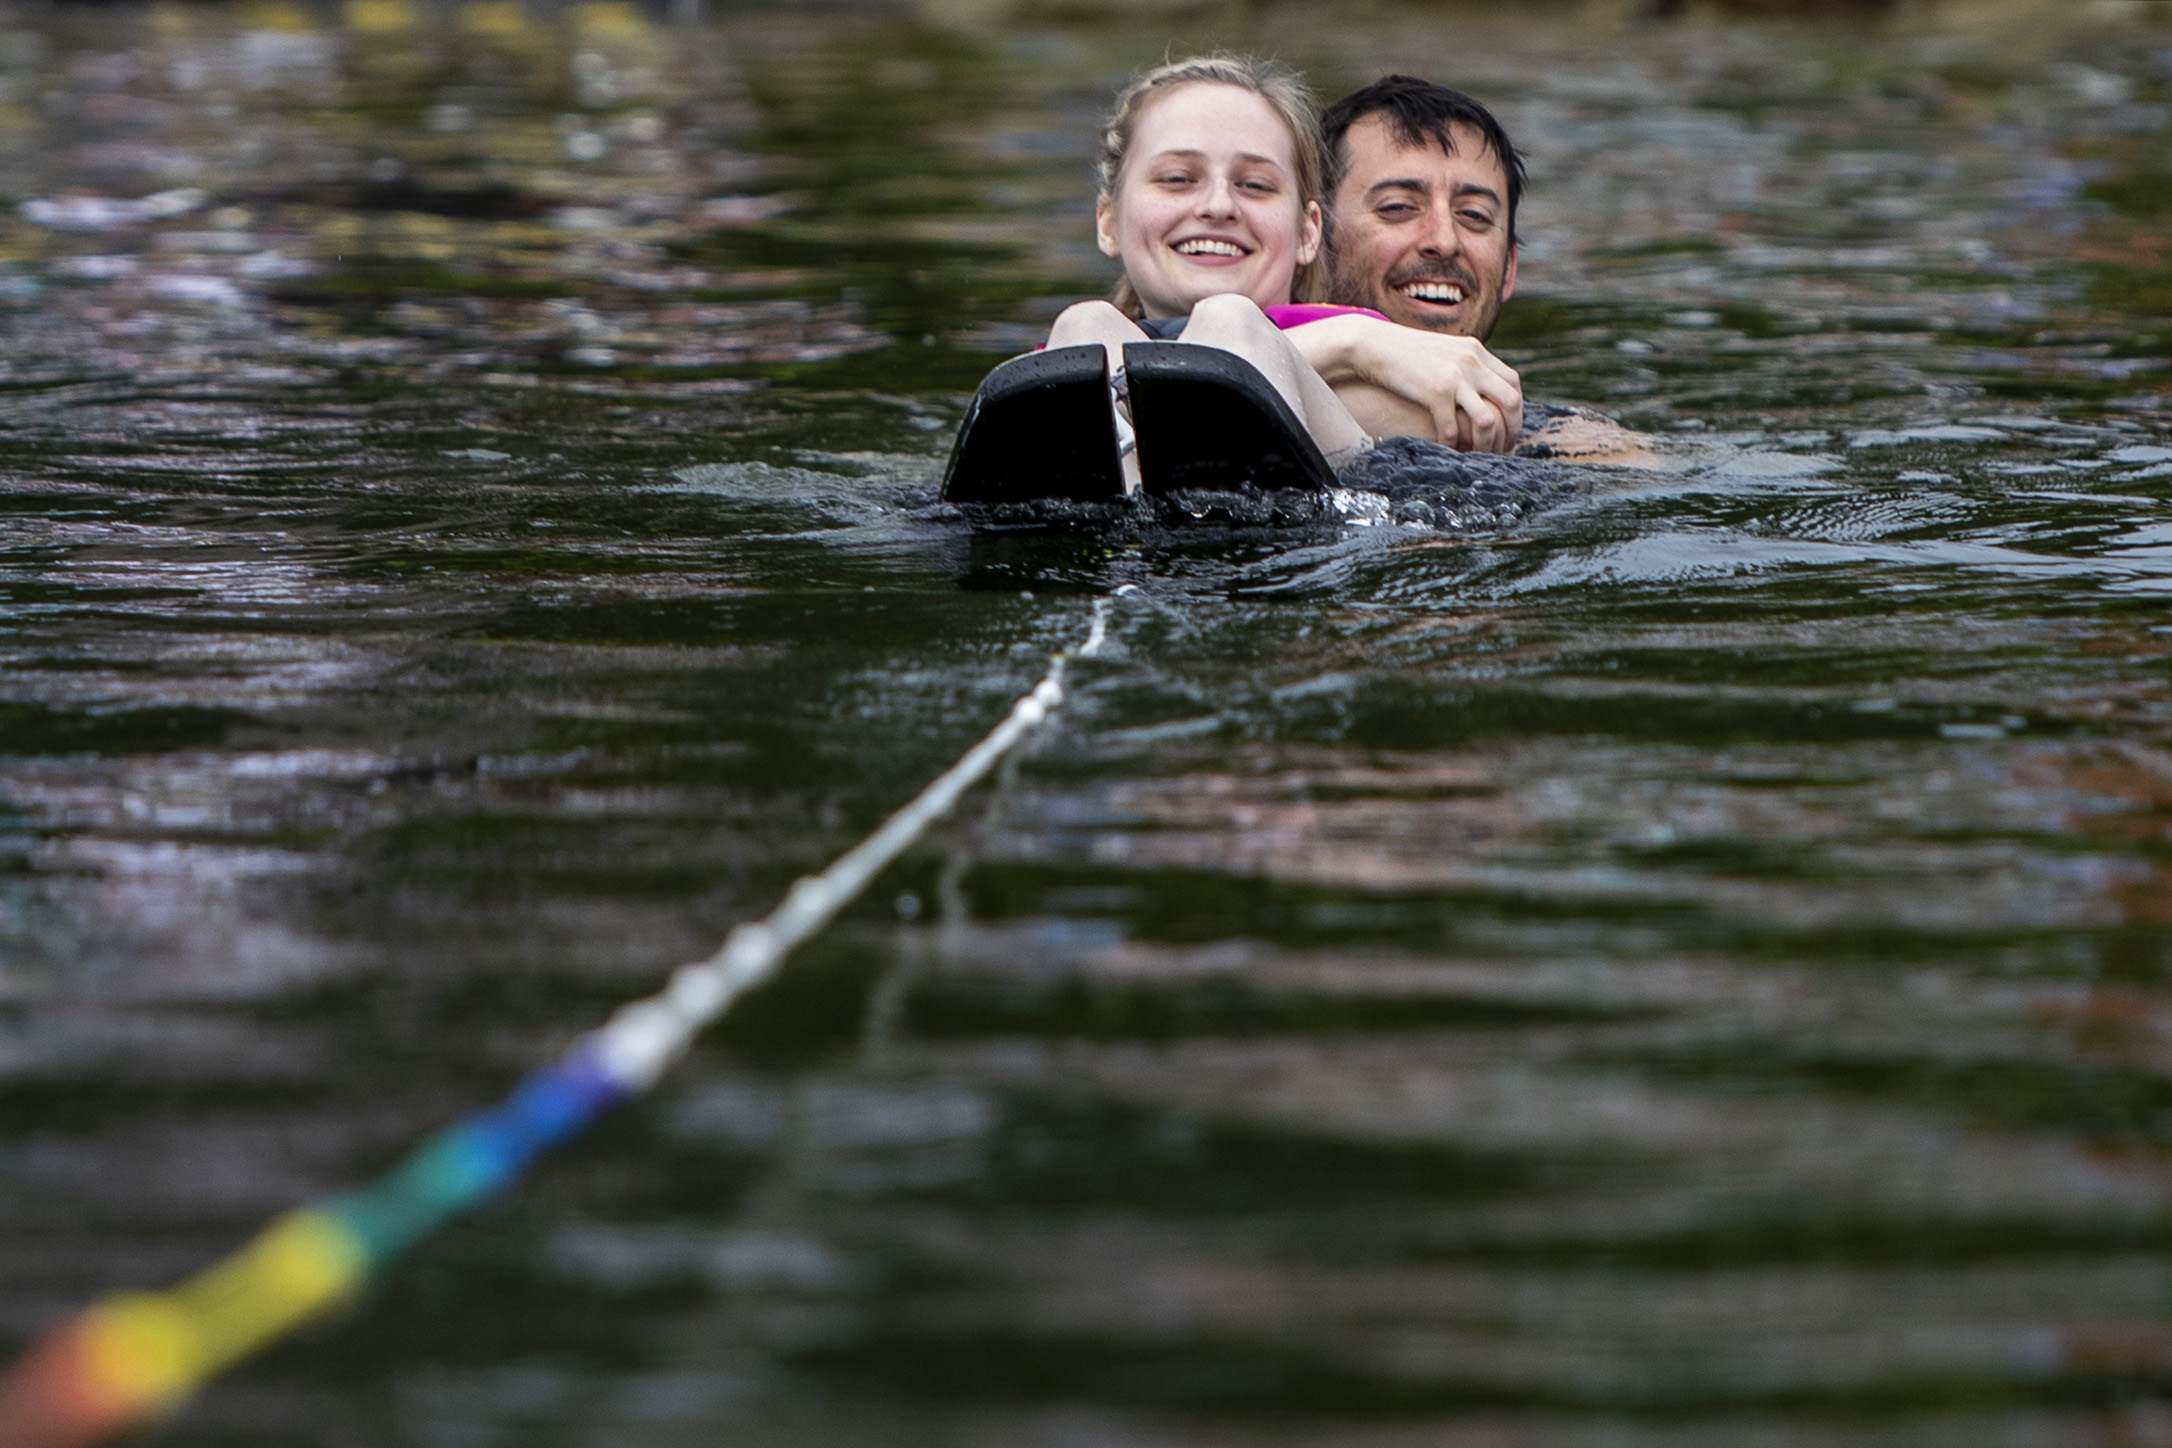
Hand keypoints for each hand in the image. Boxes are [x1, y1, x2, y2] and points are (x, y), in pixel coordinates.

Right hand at [1289, 315, 1522, 453]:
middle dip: (1511, 429)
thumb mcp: (1443, 351)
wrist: (1372, 344)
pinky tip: (1445, 450)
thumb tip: (1478, 387)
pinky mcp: (1433, 392)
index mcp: (1476, 350)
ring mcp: (1454, 376)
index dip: (1516, 409)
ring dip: (1485, 444)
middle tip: (1503, 448)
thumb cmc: (1403, 352)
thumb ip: (1464, 365)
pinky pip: (1452, 429)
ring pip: (1487, 420)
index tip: (1508, 427)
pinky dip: (1451, 446)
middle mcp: (1471, 361)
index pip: (1513, 382)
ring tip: (1477, 454)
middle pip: (1511, 401)